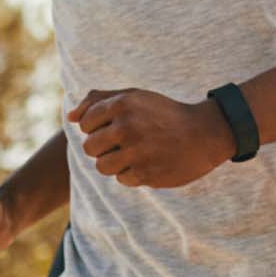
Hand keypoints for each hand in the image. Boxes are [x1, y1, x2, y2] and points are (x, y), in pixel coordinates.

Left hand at [69, 89, 236, 189]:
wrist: (205, 134)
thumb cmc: (164, 114)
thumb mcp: (135, 97)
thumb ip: (99, 100)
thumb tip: (70, 117)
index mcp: (122, 105)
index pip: (85, 123)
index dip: (98, 127)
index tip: (118, 126)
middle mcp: (126, 127)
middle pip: (89, 147)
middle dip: (104, 147)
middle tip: (126, 143)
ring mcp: (136, 152)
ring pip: (102, 167)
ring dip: (115, 163)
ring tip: (135, 154)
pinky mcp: (146, 174)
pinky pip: (122, 179)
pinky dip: (133, 174)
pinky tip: (150, 162)